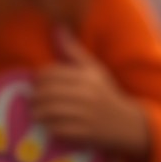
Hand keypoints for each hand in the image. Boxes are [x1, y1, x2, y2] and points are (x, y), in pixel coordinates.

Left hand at [33, 29, 149, 159]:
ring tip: (38, 112)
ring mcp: (85, 113)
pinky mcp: (82, 132)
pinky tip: (49, 124)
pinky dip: (48, 126)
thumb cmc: (106, 93)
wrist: (126, 123)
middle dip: (34, 97)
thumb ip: (73, 51)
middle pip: (45, 92)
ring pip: (47, 110)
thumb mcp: (94, 69)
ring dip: (38, 112)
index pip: (49, 73)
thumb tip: (58, 28)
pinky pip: (54, 128)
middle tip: (34, 100)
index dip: (38, 79)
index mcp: (87, 75)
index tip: (38, 85)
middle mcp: (86, 93)